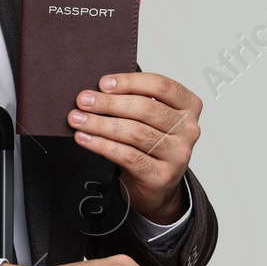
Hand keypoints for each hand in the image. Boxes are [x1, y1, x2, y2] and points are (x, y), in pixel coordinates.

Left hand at [67, 72, 202, 223]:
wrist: (157, 183)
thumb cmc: (150, 142)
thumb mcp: (148, 117)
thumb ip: (132, 100)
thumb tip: (96, 91)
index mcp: (188, 106)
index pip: (162, 86)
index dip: (130, 82)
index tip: (103, 83)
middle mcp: (188, 129)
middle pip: (146, 109)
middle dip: (109, 103)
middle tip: (83, 101)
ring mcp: (178, 154)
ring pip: (135, 133)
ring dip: (101, 124)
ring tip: (78, 120)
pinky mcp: (162, 175)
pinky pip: (128, 156)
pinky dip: (102, 145)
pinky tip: (85, 138)